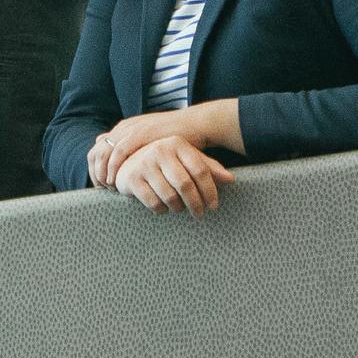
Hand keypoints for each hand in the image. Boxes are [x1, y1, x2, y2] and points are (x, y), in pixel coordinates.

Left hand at [87, 108, 197, 187]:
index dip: (94, 169)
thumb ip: (136, 151)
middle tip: (100, 190)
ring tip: (107, 188)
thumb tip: (123, 165)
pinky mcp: (140, 133)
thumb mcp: (149, 144)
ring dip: (102, 172)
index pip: (97, 150)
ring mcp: (130, 129)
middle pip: (95, 152)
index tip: (100, 186)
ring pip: (103, 152)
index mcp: (123, 130)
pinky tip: (115, 180)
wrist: (193, 125)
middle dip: (95, 173)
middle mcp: (123, 128)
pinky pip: (119, 151)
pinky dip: (113, 166)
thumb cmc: (174, 140)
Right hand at [114, 136, 234, 213]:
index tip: (213, 206)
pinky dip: (161, 210)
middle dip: (195, 203)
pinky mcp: (131, 178)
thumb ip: (207, 168)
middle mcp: (160, 150)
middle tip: (199, 214)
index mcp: (177, 144)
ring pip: (169, 196)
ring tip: (179, 209)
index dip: (210, 190)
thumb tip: (230, 179)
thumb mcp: (185, 160)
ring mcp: (144, 164)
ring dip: (178, 208)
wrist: (126, 161)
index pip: (200, 170)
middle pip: (185, 184)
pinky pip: (153, 202)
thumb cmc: (163, 162)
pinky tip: (163, 208)